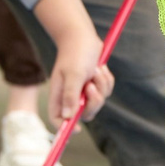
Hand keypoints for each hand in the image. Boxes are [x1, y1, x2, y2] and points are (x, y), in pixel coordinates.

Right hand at [33, 0, 113, 125]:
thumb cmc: (75, 53)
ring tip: (95, 70)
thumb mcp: (73, 74)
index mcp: (59, 95)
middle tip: (91, 86)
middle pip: (84, 114)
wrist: (83, 35)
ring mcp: (83, 90)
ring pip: (98, 102)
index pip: (58, 119)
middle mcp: (70, 95)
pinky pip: (106, 91)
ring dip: (101, 86)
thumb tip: (67, 117)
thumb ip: (70, 95)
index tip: (77, 130)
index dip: (65, 128)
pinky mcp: (95, 84)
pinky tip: (100, 68)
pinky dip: (106, 80)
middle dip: (93, 102)